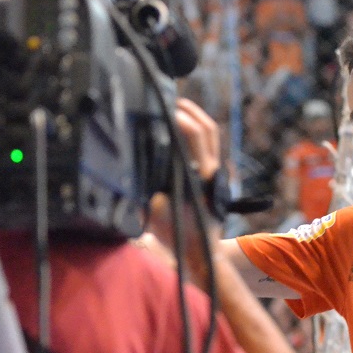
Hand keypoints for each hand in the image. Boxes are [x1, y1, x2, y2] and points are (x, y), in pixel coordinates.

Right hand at [141, 98, 223, 284]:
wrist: (202, 250)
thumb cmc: (180, 235)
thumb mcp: (157, 214)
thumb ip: (150, 194)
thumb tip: (138, 174)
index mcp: (201, 176)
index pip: (197, 135)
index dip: (181, 117)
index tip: (164, 109)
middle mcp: (212, 171)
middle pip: (208, 128)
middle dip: (189, 110)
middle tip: (169, 101)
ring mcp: (215, 173)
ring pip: (211, 135)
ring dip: (195, 117)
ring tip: (176, 107)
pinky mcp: (213, 176)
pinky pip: (208, 146)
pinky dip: (196, 131)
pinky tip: (180, 129)